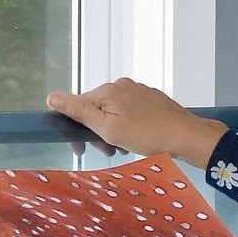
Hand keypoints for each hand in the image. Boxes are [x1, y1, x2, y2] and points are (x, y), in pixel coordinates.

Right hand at [46, 78, 225, 165]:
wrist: (185, 136)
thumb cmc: (146, 135)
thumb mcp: (107, 128)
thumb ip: (79, 111)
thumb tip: (51, 96)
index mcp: (108, 91)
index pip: (79, 105)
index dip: (76, 128)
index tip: (80, 149)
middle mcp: (122, 85)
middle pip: (97, 108)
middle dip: (97, 131)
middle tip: (108, 151)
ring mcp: (138, 91)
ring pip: (114, 111)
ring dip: (113, 131)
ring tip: (124, 148)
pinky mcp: (151, 99)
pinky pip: (130, 111)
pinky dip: (128, 126)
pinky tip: (137, 140)